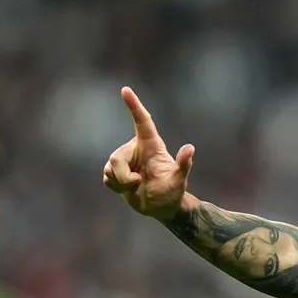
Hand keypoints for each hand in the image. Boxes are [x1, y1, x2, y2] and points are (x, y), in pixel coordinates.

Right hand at [102, 86, 194, 220]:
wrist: (161, 208)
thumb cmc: (172, 192)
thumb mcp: (179, 181)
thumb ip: (183, 165)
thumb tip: (190, 148)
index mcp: (151, 145)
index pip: (142, 122)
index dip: (134, 105)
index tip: (125, 90)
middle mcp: (135, 150)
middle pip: (116, 157)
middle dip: (123, 176)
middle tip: (138, 183)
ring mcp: (125, 161)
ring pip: (110, 169)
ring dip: (121, 183)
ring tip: (136, 186)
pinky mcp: (115, 173)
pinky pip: (107, 178)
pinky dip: (116, 188)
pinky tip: (128, 190)